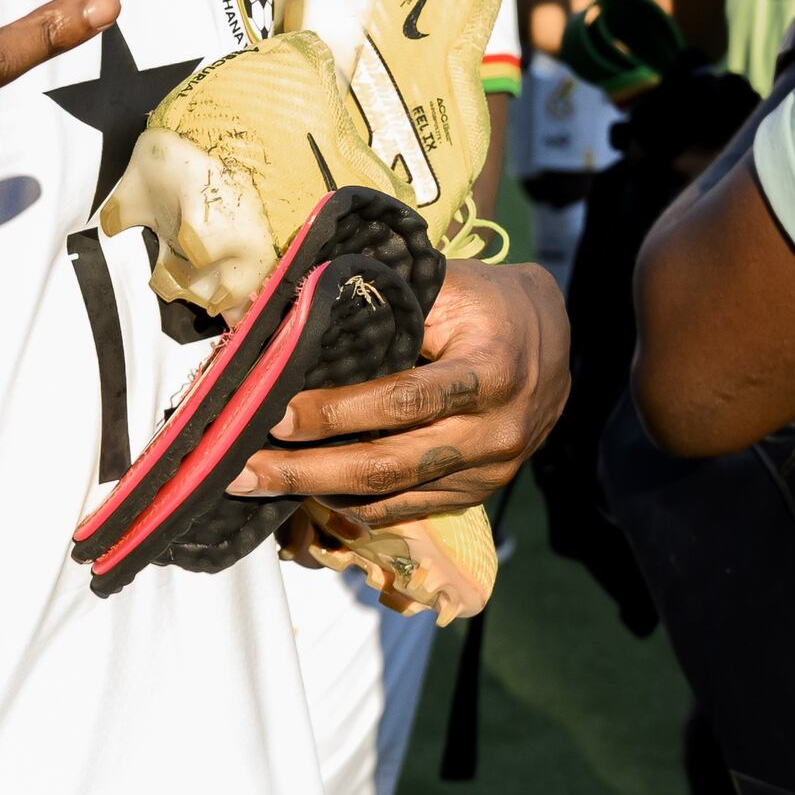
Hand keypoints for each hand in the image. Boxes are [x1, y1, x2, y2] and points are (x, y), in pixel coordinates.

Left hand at [234, 256, 568, 526]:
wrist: (553, 336)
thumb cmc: (485, 300)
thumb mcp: (444, 286)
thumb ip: (379, 304)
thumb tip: (282, 316)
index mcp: (490, 370)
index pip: (403, 400)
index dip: (335, 412)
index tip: (276, 413)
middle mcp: (496, 431)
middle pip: (390, 464)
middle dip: (306, 470)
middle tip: (241, 471)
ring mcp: (490, 471)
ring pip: (393, 495)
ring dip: (319, 492)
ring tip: (259, 484)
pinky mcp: (479, 492)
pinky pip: (407, 507)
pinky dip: (353, 502)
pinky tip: (307, 492)